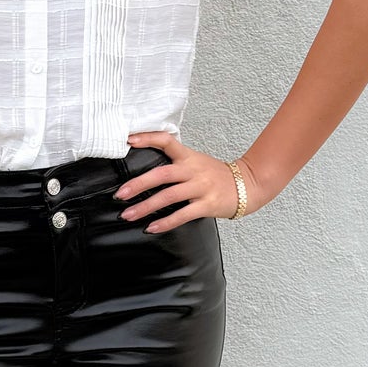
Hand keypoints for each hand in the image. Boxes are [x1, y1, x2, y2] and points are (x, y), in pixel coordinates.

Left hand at [115, 131, 260, 227]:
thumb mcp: (196, 161)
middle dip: (138, 184)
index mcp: (188, 156)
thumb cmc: (216, 175)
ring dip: (146, 207)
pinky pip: (182, 215)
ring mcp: (200, 187)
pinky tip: (151, 228)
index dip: (147, 138)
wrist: (247, 184)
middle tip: (120, 194)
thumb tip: (145, 169)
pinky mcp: (207, 205)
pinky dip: (165, 222)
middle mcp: (193, 170)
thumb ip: (175, 162)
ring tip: (128, 215)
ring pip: (169, 196)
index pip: (166, 141)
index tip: (128, 141)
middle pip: (162, 174)